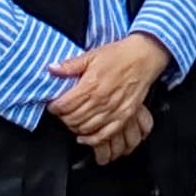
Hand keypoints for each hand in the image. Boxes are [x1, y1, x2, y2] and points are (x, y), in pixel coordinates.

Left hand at [47, 33, 174, 163]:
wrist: (143, 57)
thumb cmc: (119, 55)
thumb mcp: (91, 55)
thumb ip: (70, 65)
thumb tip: (51, 69)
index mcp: (90, 85)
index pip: (64, 105)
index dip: (55, 107)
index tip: (53, 105)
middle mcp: (100, 100)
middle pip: (73, 119)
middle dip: (63, 117)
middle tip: (62, 113)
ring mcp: (113, 110)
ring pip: (85, 128)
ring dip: (75, 127)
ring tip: (72, 120)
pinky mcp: (124, 116)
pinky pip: (104, 135)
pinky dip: (92, 139)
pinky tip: (84, 137)